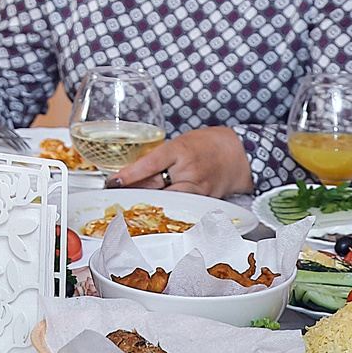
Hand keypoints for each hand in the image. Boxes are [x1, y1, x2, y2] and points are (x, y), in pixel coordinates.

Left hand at [110, 126, 253, 198]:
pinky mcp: (205, 202)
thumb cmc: (207, 145)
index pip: (150, 163)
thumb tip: (134, 175)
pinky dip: (169, 209)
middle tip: (121, 196)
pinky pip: (181, 208)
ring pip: (167, 202)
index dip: (130, 174)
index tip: (114, 182)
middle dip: (137, 193)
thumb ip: (159, 158)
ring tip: (138, 203)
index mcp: (180, 150)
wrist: (238, 154)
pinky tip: (160, 209)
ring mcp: (198, 188)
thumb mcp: (179, 143)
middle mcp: (189, 170)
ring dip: (151, 202)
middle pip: (156, 188)